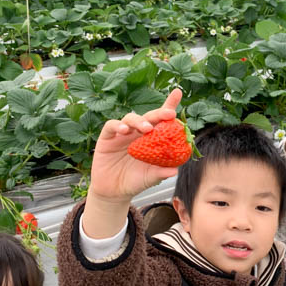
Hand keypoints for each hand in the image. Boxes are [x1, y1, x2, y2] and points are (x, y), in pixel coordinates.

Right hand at [82, 90, 182, 239]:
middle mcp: (137, 133)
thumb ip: (161, 173)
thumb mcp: (150, 178)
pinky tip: (124, 130)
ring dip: (140, 121)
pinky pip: (111, 126)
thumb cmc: (135, 181)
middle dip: (159, 113)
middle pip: (148, 117)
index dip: (169, 106)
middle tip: (169, 114)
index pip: (161, 120)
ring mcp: (122, 133)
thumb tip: (175, 171)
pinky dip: (118, 125)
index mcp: (151, 139)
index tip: (178, 93)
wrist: (113, 192)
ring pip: (131, 118)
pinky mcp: (107, 137)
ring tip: (147, 128)